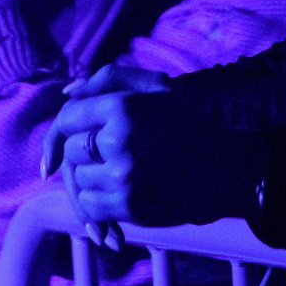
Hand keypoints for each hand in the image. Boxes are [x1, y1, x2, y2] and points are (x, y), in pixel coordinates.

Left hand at [50, 65, 256, 246]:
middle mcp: (120, 140)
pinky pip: (91, 207)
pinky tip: (117, 196)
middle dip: (82, 155)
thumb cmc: (187, 124)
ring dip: (91, 180)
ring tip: (116, 176)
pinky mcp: (130, 206)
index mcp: (124, 106)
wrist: (224, 169)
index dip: (60, 131)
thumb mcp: (157, 87)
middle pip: (71, 151)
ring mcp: (124, 176)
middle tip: (104, 158)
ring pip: (79, 180)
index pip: (67, 117)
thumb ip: (109, 79)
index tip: (65, 143)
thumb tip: (66, 92)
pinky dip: (97, 206)